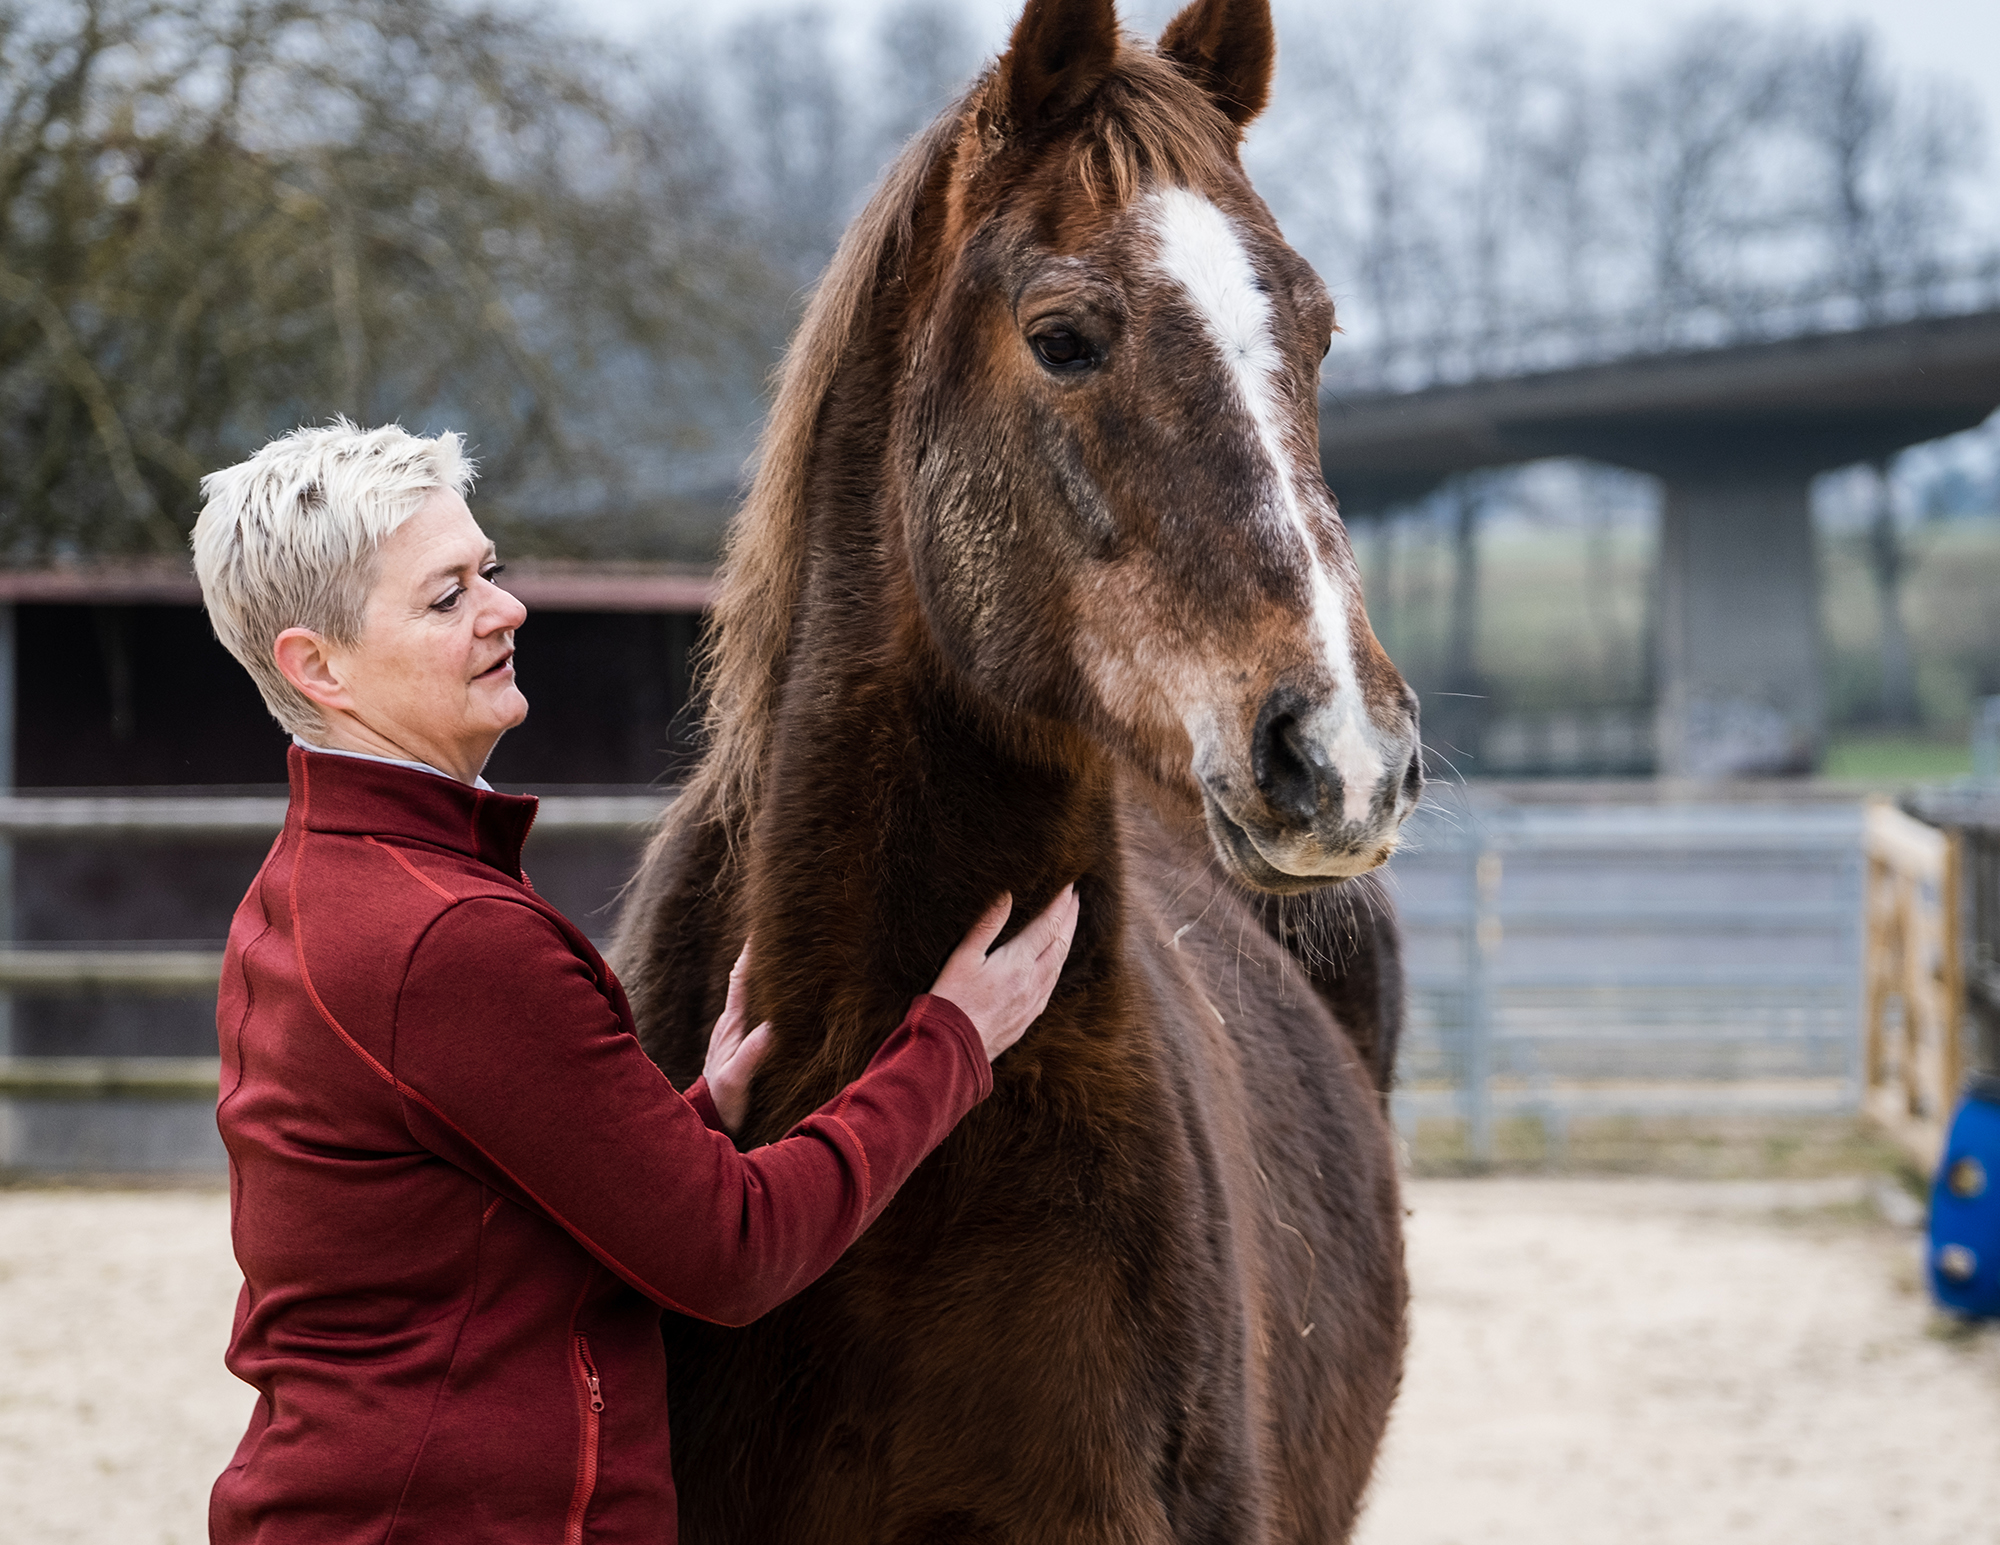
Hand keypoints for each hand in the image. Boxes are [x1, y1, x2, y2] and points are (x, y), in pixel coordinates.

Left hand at [702, 939, 772, 1135]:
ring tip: (780, 956)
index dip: (750, 955)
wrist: (709, 1117)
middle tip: (778, 933)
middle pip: (745, 980)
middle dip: (759, 956)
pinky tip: (775, 995)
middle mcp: (731, 1024)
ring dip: (761, 974)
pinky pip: (752, 1009)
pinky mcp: (739, 1043)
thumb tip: (770, 1027)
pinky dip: (763, 995)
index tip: (761, 930)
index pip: (740, 981)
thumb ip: (751, 1055)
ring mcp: (734, 1033)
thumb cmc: (723, 1101)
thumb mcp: (737, 1080)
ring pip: (748, 994)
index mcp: (732, 1025)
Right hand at [929, 886, 1080, 1062]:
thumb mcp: (963, 957)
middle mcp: (1032, 982)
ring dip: (1067, 941)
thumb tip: (1006, 894)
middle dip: (1070, 919)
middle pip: (1060, 944)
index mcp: (1018, 963)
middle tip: (1077, 899)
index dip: (1060, 904)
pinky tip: (1055, 966)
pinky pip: (1051, 986)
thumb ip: (987, 924)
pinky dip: (1058, 967)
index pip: (1048, 926)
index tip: (1069, 885)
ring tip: (1070, 925)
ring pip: (1059, 966)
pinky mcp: (1027, 1018)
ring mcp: (1032, 1002)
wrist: (953, 1050)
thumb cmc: (952, 1001)